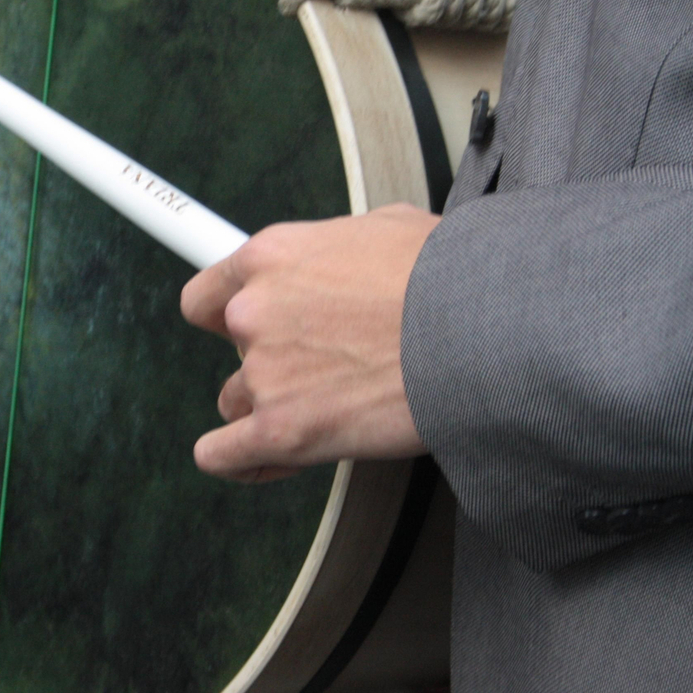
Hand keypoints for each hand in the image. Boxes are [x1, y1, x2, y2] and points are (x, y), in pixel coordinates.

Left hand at [179, 203, 440, 482]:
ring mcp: (264, 374)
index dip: (228, 313)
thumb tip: (345, 261)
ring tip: (332, 405)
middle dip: (268, 358)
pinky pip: (226, 456)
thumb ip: (335, 252)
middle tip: (321, 362)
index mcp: (271, 256)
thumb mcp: (384, 230)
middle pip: (230, 350)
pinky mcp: (281, 431)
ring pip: (237, 402)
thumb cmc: (451, 278)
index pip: (207, 294)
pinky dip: (238, 461)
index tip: (246, 326)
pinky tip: (257, 457)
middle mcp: (253, 312)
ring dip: (271, 406)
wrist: (486, 331)